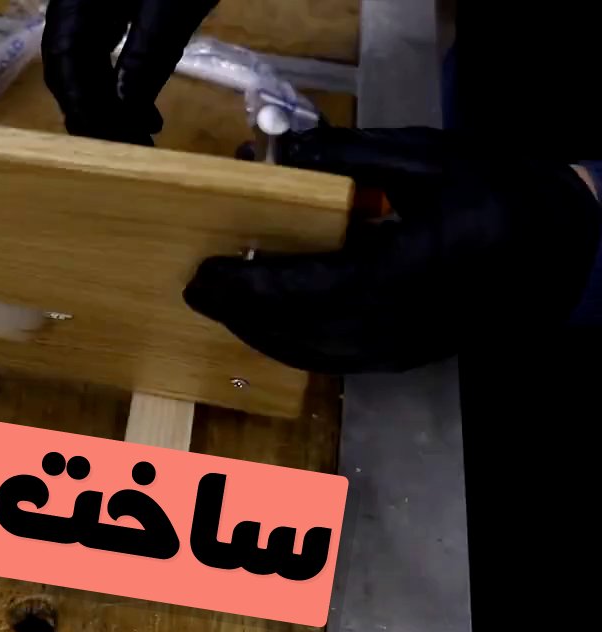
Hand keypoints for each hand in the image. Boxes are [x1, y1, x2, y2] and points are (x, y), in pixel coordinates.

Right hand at [42, 0, 219, 145]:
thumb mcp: (172, 5)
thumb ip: (146, 55)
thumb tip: (124, 111)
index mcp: (79, 0)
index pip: (64, 63)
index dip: (83, 108)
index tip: (111, 145)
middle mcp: (75, 3)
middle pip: (69, 66)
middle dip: (95, 113)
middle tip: (128, 150)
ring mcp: (90, 4)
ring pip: (85, 62)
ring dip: (109, 104)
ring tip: (141, 136)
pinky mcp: (114, 6)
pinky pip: (104, 49)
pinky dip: (121, 82)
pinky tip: (143, 108)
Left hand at [182, 127, 601, 373]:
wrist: (557, 250)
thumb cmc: (497, 195)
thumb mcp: (430, 158)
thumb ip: (352, 155)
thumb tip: (283, 150)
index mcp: (409, 270)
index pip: (310, 289)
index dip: (251, 287)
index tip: (205, 274)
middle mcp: (400, 323)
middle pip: (298, 331)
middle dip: (239, 313)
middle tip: (195, 289)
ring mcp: (399, 350)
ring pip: (309, 354)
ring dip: (257, 333)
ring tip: (219, 303)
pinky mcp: (399, 360)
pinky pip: (329, 361)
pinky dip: (287, 345)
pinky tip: (262, 324)